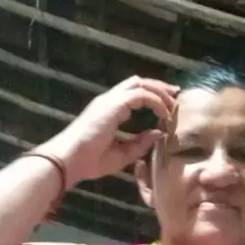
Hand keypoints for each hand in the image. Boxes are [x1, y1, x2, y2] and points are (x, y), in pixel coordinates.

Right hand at [44, 76, 179, 186]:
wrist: (70, 160)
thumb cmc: (89, 161)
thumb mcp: (122, 154)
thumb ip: (140, 143)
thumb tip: (159, 133)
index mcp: (109, 111)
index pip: (133, 94)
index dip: (153, 97)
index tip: (167, 106)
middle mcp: (109, 101)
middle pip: (138, 83)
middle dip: (159, 87)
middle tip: (175, 95)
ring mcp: (110, 100)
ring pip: (140, 84)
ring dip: (159, 91)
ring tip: (172, 103)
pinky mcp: (114, 104)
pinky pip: (141, 95)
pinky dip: (155, 101)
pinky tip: (164, 114)